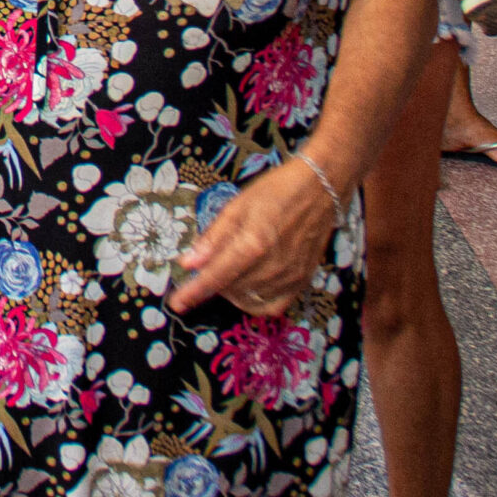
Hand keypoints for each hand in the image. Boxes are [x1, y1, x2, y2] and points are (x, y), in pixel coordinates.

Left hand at [168, 159, 339, 317]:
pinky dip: (255, 302)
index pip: (215, 277)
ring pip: (248, 299)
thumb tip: (188, 264)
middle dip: (213, 282)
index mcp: (252, 244)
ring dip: (232, 290)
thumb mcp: (236, 206)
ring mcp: (289, 277)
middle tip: (212, 263)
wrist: (319, 190)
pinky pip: (272, 306)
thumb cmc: (275, 192)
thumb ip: (212, 238)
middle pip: (230, 290)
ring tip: (231, 268)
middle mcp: (272, 266)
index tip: (177, 304)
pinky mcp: (302, 282)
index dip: (193, 293)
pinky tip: (249, 287)